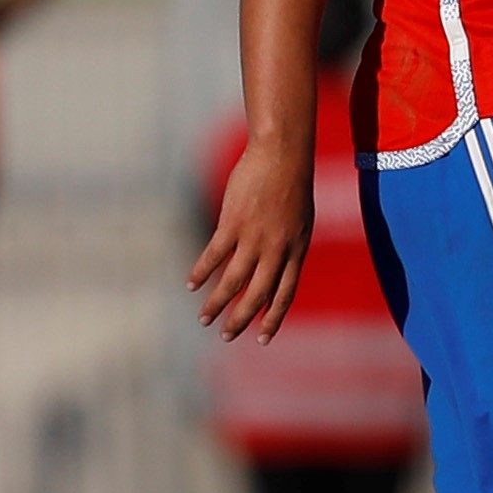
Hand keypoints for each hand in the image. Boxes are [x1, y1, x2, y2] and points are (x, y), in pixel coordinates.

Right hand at [189, 136, 316, 340]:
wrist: (283, 154)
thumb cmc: (292, 184)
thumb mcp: (300, 222)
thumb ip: (288, 248)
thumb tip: (275, 271)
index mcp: (296, 251)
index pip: (285, 295)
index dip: (274, 318)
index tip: (263, 339)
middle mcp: (277, 250)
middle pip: (257, 296)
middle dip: (240, 320)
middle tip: (226, 336)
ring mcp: (255, 238)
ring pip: (233, 282)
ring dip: (216, 304)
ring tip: (204, 319)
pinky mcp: (233, 223)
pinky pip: (214, 255)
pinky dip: (201, 273)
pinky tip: (191, 285)